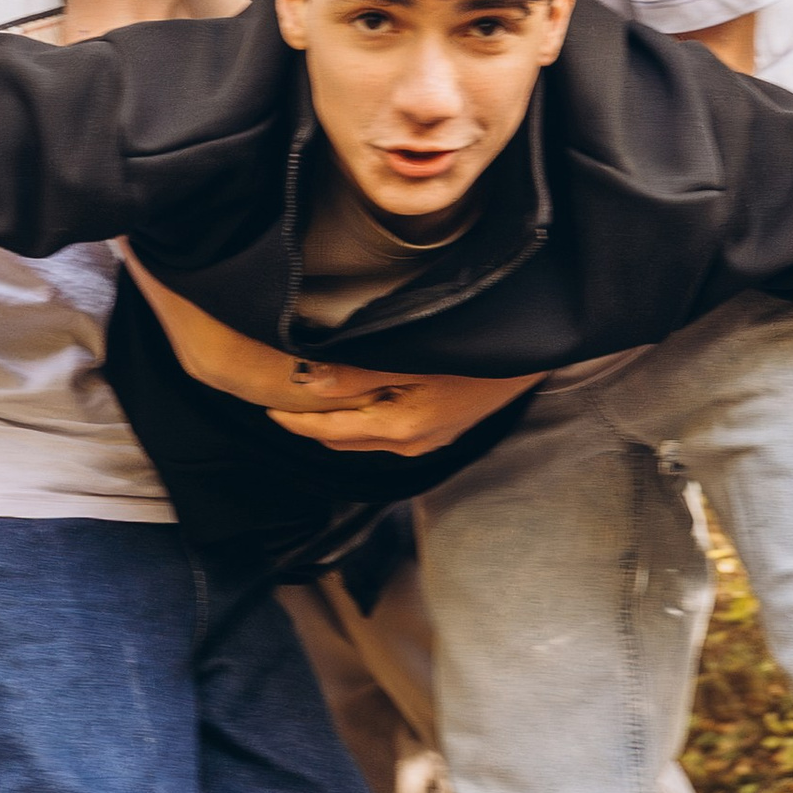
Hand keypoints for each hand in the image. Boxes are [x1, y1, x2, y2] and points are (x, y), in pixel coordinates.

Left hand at [266, 368, 544, 456]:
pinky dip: (360, 421)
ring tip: (308, 399)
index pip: (328, 430)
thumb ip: (355, 374)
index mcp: (398, 429)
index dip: (292, 420)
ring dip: (334, 423)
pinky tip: (355, 400)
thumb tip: (304, 382)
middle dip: (308, 425)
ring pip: (363, 439)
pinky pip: (385, 433)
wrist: (529, 351)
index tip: (262, 404)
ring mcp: (428, 442)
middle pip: (342, 441)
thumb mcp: (409, 358)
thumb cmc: (471, 348)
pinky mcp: (441, 431)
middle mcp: (410, 444)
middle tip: (277, 401)